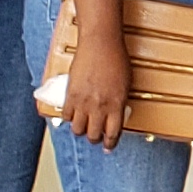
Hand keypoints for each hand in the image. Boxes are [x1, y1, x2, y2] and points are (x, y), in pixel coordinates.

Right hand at [60, 17, 130, 150]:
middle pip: (93, 135)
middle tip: (95, 137)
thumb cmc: (116, 58)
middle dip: (95, 139)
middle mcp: (99, 106)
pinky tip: (74, 114)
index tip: (109, 147)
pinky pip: (66, 115)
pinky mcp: (70, 95)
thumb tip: (116, 114)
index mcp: (116, 104)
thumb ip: (119, 101)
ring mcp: (83, 102)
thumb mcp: (125, 83)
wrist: (100, 44)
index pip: (113, 133)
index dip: (110, 143)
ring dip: (81, 130)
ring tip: (84, 126)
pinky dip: (69, 117)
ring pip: (78, 130)